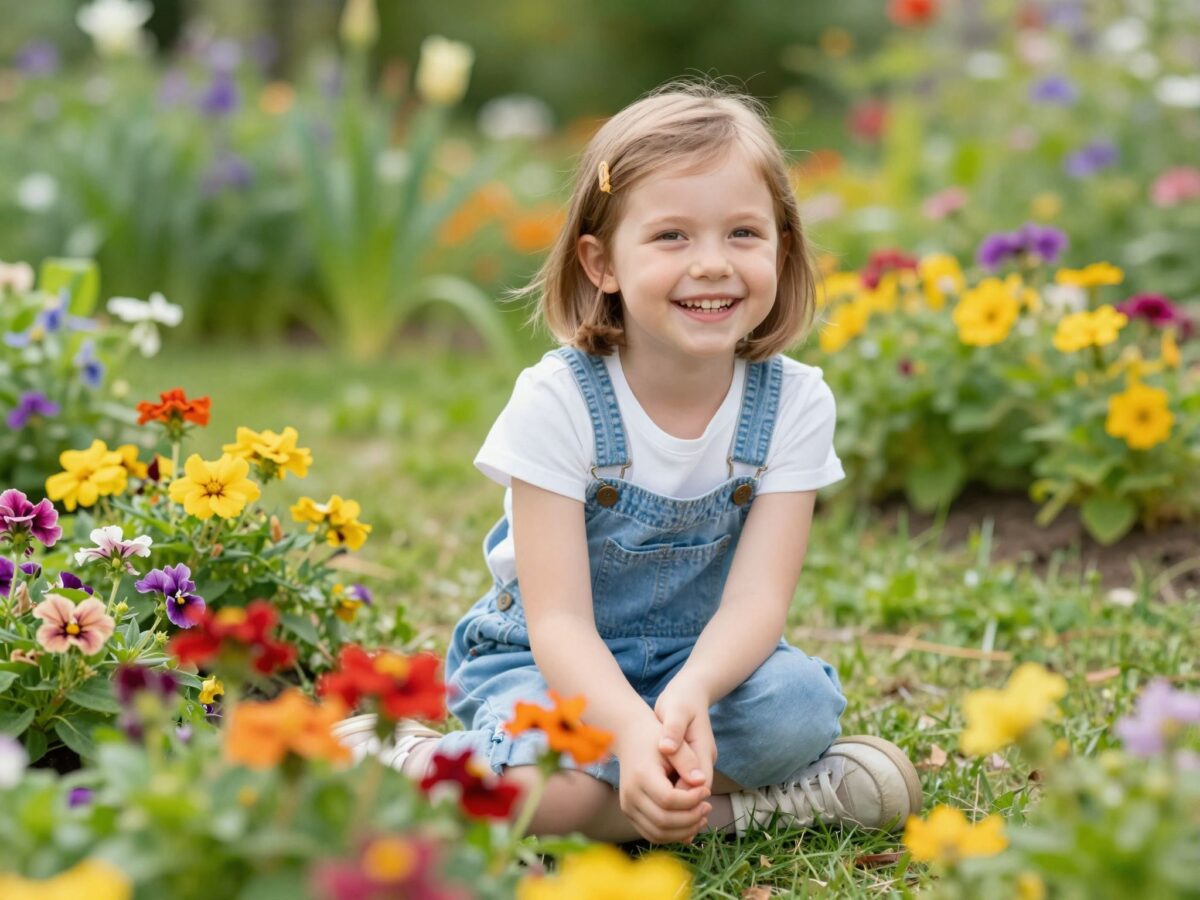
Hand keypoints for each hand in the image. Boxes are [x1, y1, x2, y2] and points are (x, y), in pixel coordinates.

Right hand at [614, 714, 711, 843]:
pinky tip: (689, 823)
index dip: (692, 800)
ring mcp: (628, 807)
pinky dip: (673, 835)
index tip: (706, 791)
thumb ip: (688, 761)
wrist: (630, 738)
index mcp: (641, 776)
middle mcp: (630, 795)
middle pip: (663, 821)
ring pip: (658, 834)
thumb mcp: (674, 744)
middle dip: (691, 818)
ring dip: (684, 831)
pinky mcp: (630, 814)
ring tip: (701, 816)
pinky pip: (652, 835)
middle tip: (708, 806)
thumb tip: (702, 783)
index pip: (669, 800)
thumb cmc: (655, 739)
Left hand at [654, 676, 717, 793]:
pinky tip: (652, 793)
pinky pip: (683, 787)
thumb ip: (673, 730)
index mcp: (703, 752)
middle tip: (652, 803)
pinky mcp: (690, 765)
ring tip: (650, 802)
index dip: (680, 795)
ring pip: (690, 795)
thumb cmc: (680, 700)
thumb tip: (667, 748)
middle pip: (695, 796)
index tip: (658, 793)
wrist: (688, 692)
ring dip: (673, 801)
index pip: (697, 786)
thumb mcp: (676, 711)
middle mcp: (704, 762)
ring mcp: (698, 764)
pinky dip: (670, 794)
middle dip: (677, 804)